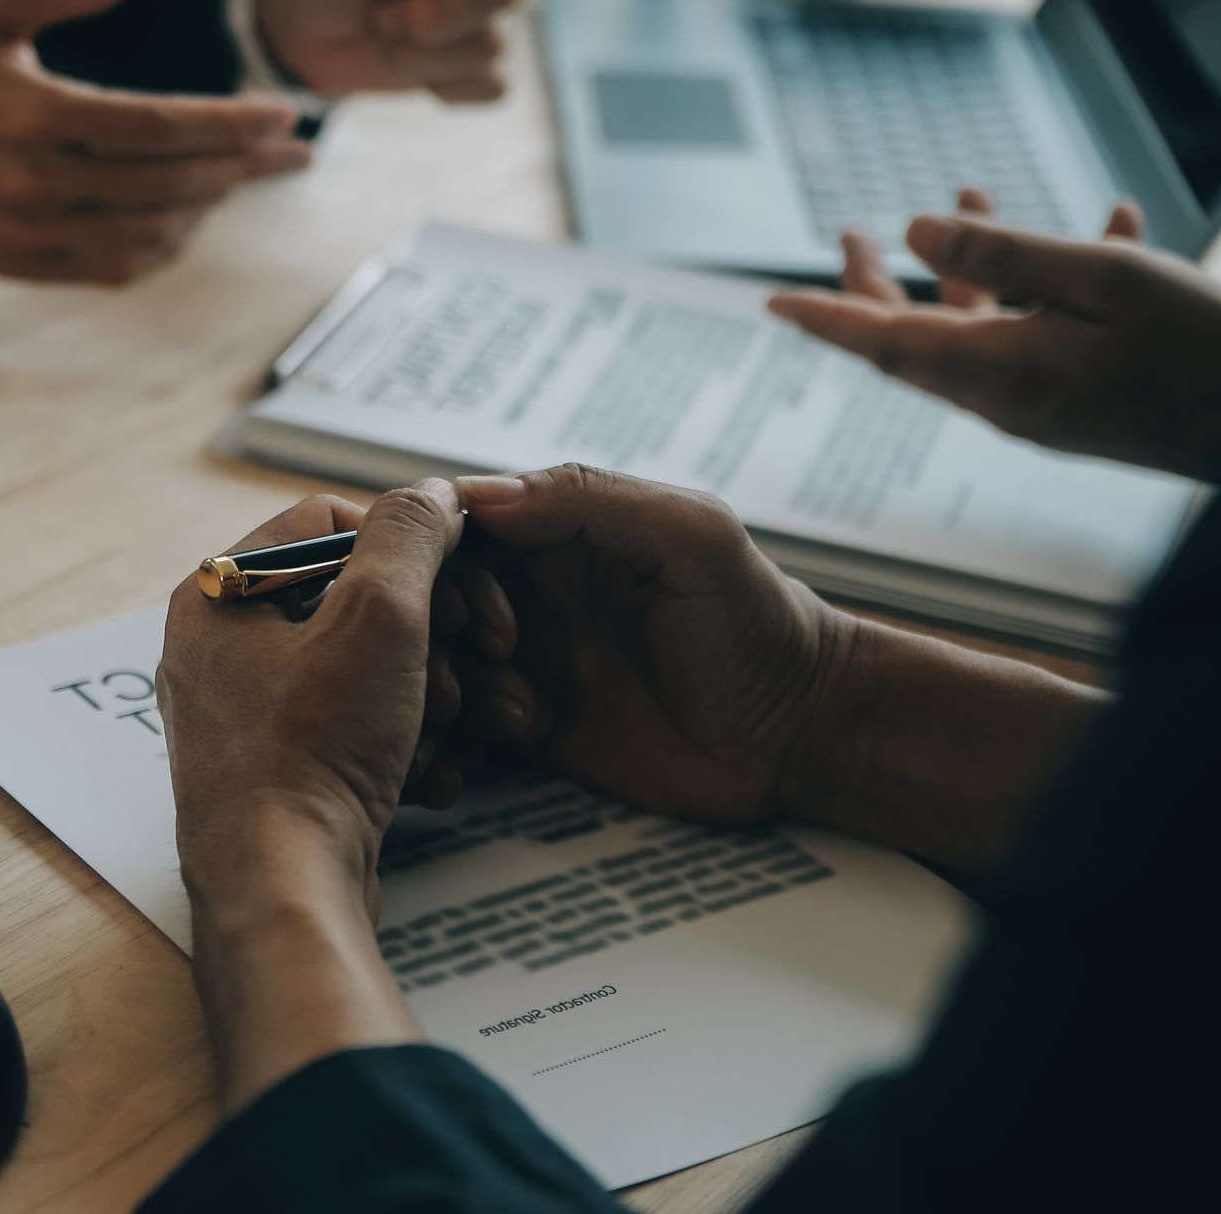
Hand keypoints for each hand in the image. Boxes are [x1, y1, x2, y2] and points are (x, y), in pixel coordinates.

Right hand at [0, 0, 309, 284]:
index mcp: (33, 115)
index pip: (158, 127)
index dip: (227, 124)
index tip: (280, 115)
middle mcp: (33, 183)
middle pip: (167, 183)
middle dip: (241, 167)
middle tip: (293, 153)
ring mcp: (27, 233)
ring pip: (147, 232)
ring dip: (208, 208)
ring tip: (245, 179)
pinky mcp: (19, 264)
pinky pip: (111, 268)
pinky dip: (160, 248)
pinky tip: (189, 220)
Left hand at [159, 482, 496, 907]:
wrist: (285, 888)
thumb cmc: (311, 753)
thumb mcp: (379, 618)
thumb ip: (410, 537)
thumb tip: (431, 495)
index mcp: (217, 593)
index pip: (325, 521)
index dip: (403, 544)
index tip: (456, 579)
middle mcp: (217, 649)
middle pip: (349, 598)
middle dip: (423, 631)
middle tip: (466, 659)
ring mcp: (244, 716)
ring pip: (360, 669)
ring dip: (422, 691)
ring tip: (444, 723)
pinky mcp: (277, 774)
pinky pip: (352, 730)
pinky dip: (401, 744)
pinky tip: (430, 774)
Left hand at [254, 0, 556, 101]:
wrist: (300, 33)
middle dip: (441, 16)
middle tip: (383, 16)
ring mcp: (485, 19)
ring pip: (492, 48)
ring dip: (424, 53)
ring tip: (384, 28)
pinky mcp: (476, 69)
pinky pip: (492, 87)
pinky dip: (444, 86)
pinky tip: (408, 66)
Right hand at [447, 466, 856, 826]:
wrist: (798, 736)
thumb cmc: (760, 625)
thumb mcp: (689, 537)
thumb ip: (589, 499)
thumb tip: (477, 496)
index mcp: (562, 534)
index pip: (464, 527)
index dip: (446, 561)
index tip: (475, 604)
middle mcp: (535, 593)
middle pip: (437, 597)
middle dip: (445, 631)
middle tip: (498, 659)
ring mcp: (531, 661)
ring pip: (442, 662)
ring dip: (458, 686)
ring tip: (522, 713)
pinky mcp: (532, 728)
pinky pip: (464, 724)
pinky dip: (462, 734)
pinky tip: (520, 739)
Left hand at [768, 190, 1220, 480]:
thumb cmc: (1203, 351)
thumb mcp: (1105, 282)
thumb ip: (1006, 257)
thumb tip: (916, 231)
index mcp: (999, 373)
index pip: (882, 344)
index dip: (825, 318)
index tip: (771, 302)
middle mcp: (1006, 398)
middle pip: (916, 340)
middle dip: (879, 285)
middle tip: (851, 235)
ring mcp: (1044, 406)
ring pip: (983, 329)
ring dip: (973, 268)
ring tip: (973, 197)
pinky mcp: (1081, 405)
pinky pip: (1046, 337)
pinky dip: (1055, 285)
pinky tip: (1110, 224)